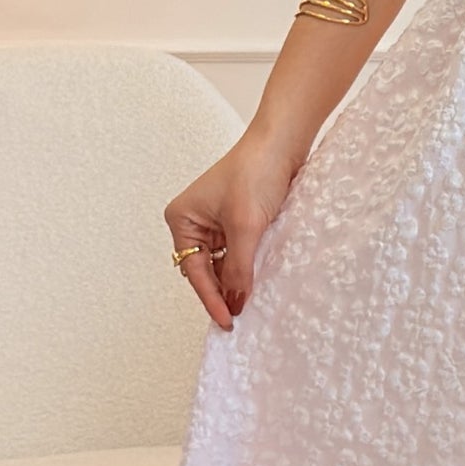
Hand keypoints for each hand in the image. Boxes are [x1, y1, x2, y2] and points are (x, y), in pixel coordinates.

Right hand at [164, 133, 304, 329]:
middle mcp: (193, 222)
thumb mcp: (246, 227)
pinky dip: (246, 267)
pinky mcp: (236, 221)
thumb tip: (236, 302)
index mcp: (182, 220)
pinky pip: (237, 253)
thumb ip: (240, 268)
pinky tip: (256, 281)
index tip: (226, 322)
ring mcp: (214, 222)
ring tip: (249, 304)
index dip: (212, 299)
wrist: (282, 143)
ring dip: (236, 280)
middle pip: (206, 270)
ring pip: (223, 264)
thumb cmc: (256, 172)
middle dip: (222, 291)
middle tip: (237, 319)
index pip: (195, 271)